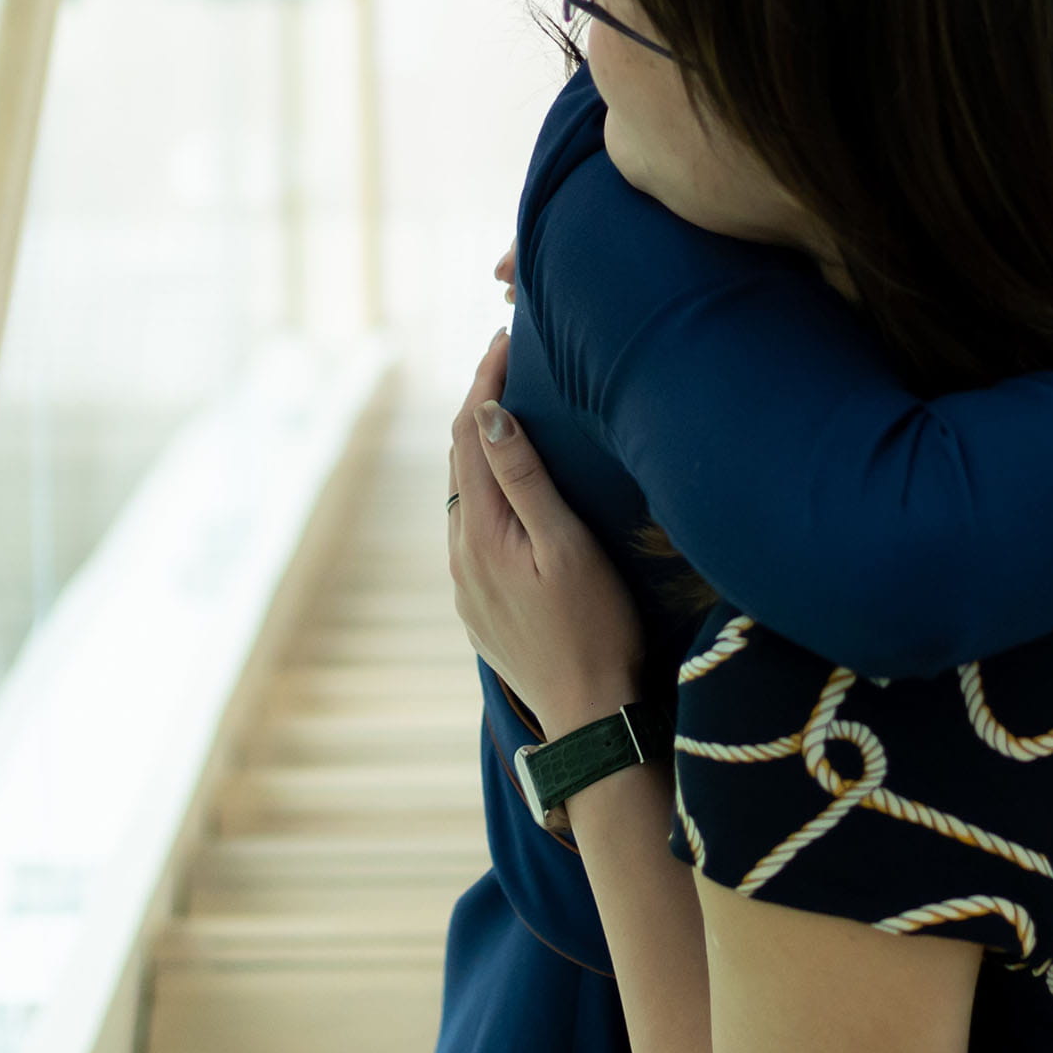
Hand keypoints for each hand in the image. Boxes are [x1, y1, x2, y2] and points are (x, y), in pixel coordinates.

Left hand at [447, 334, 643, 737]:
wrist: (587, 715)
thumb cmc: (593, 629)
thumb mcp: (567, 547)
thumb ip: (527, 481)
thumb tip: (490, 415)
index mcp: (479, 533)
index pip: (470, 434)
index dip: (485, 380)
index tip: (506, 337)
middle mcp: (459, 555)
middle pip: (460, 460)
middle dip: (480, 405)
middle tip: (508, 358)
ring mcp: (465, 583)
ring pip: (464, 496)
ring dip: (481, 448)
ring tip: (510, 409)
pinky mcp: (479, 605)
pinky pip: (473, 528)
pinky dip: (487, 490)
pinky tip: (511, 487)